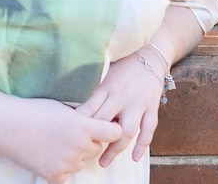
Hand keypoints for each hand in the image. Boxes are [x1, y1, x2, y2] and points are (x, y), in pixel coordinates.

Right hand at [0, 97, 121, 182]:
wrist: (6, 125)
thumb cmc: (33, 110)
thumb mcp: (63, 107)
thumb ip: (83, 116)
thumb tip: (98, 120)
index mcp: (83, 126)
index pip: (114, 133)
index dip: (109, 129)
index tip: (102, 127)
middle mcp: (79, 146)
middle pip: (96, 148)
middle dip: (88, 142)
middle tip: (68, 133)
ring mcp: (68, 163)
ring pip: (81, 162)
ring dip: (74, 155)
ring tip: (54, 142)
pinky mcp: (54, 175)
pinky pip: (66, 175)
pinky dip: (60, 167)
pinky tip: (48, 155)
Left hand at [76, 51, 164, 166]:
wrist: (148, 55)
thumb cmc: (121, 65)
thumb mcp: (102, 71)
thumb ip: (90, 87)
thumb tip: (66, 98)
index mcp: (105, 87)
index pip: (89, 109)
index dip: (79, 124)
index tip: (69, 136)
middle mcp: (120, 96)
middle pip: (105, 122)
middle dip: (93, 139)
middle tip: (82, 153)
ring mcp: (137, 103)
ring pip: (126, 130)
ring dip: (115, 148)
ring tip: (103, 162)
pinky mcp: (151, 107)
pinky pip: (148, 129)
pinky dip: (142, 145)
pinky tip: (133, 157)